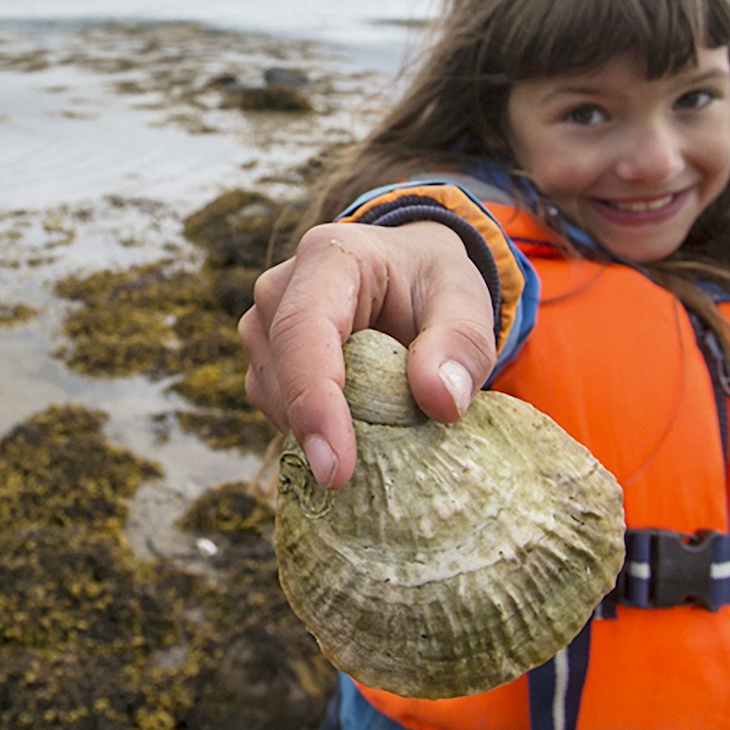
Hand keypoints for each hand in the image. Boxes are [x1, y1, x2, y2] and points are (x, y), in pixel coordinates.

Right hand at [239, 220, 496, 490]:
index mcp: (329, 258)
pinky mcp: (264, 362)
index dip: (314, 400)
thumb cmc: (432, 284)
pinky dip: (314, 429)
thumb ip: (462, 343)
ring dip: (320, 427)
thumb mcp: (466, 299)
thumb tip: (440, 401)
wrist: (407, 274)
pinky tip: (354, 426)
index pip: (304, 330)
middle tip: (369, 472)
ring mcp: (263, 326)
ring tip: (379, 422)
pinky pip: (277, 410)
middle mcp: (279, 288)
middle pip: (281, 371)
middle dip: (319, 430)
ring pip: (273, 397)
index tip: (335, 468)